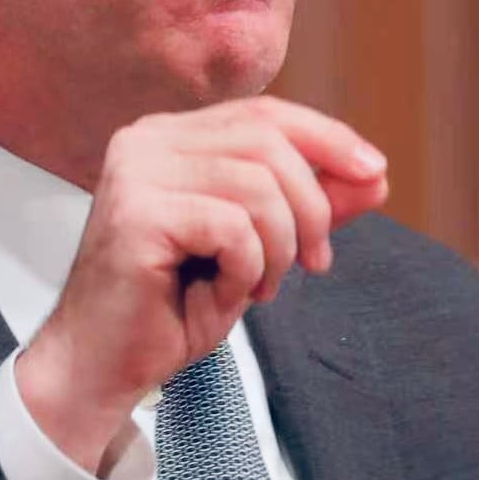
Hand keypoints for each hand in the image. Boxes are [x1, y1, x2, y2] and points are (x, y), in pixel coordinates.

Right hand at [14, 96, 387, 470]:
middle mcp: (146, 140)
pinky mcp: (137, 213)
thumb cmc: (170, 308)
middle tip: (313, 263)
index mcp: (170, 136)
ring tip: (258, 287)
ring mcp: (136, 172)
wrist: (103, 365)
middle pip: (268, 141)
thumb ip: (308, 208)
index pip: (264, 113)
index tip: (375, 174)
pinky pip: (233, 227)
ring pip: (258, 185)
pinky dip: (247, 269)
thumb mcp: (258, 250)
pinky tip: (222, 294)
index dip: (328, 138)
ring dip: (279, 248)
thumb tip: (374, 176)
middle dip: (312, 207)